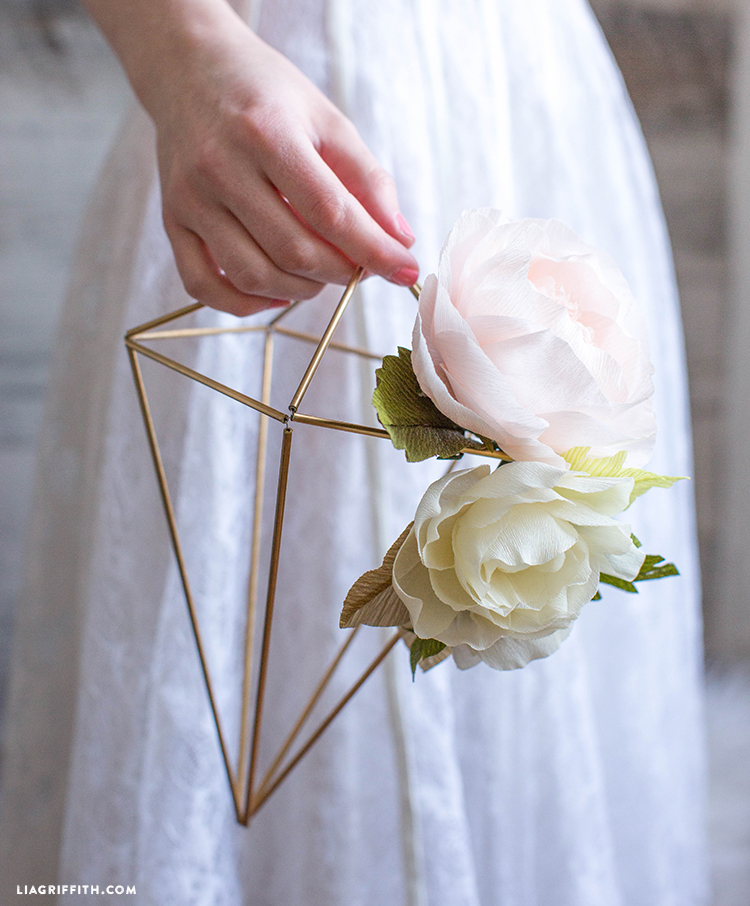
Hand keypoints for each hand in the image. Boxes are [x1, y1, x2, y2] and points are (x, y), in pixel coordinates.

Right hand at [138, 8, 418, 314]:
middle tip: (359, 265)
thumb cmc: (267, 96)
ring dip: (302, 290)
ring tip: (322, 272)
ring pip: (253, 275)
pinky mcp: (172, 220)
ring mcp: (190, 199)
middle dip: (340, 271)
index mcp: (266, 133)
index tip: (404, 269)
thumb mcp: (327, 120)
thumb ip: (367, 179)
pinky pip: (204, 285)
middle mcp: (221, 168)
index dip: (373, 249)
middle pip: (294, 251)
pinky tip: (277, 289)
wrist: (190, 69)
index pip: (330, 212)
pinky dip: (245, 303)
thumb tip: (400, 240)